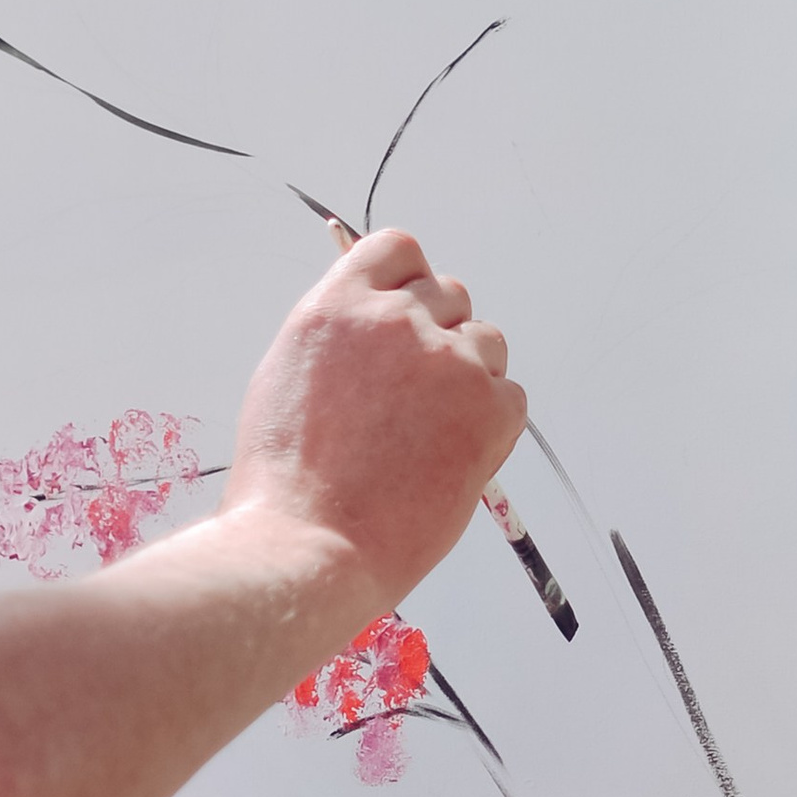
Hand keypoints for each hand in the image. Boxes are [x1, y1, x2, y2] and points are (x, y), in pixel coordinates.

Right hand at [225, 229, 521, 625]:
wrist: (308, 546)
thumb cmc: (285, 484)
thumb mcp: (287, 377)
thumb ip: (340, 337)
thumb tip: (373, 327)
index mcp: (338, 305)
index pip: (398, 250)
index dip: (406, 282)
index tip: (404, 314)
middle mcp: (396, 319)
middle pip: (449, 294)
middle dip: (437, 335)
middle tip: (412, 397)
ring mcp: (449, 361)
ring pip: (486, 343)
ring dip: (468, 378)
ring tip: (427, 436)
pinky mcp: (490, 408)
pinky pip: (511, 396)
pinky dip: (490, 424)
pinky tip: (448, 458)